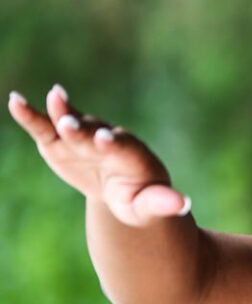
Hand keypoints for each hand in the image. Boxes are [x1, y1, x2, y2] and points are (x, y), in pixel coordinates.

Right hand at [8, 85, 189, 224]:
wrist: (121, 187)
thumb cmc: (139, 199)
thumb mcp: (150, 206)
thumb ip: (163, 203)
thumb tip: (184, 205)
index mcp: (133, 156)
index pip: (123, 148)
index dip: (114, 144)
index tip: (106, 139)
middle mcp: (108, 140)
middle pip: (94, 133)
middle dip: (83, 129)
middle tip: (70, 123)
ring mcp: (83, 137)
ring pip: (71, 123)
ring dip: (61, 113)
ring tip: (53, 98)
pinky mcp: (60, 140)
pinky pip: (46, 126)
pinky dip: (31, 115)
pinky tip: (16, 101)